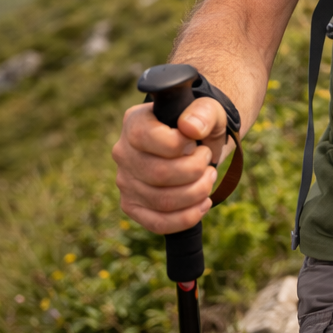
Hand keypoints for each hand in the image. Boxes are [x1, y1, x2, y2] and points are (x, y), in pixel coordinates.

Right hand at [112, 97, 229, 234]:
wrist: (198, 144)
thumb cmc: (200, 124)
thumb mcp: (209, 110)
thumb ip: (203, 112)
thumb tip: (190, 127)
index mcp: (134, 123)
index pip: (147, 137)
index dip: (179, 144)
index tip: (195, 142)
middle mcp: (123, 153)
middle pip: (157, 173)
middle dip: (194, 170)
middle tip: (207, 159)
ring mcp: (125, 182)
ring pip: (161, 200)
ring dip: (197, 192)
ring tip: (209, 177)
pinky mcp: (133, 206)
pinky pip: (156, 222)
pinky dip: (186, 217)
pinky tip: (203, 204)